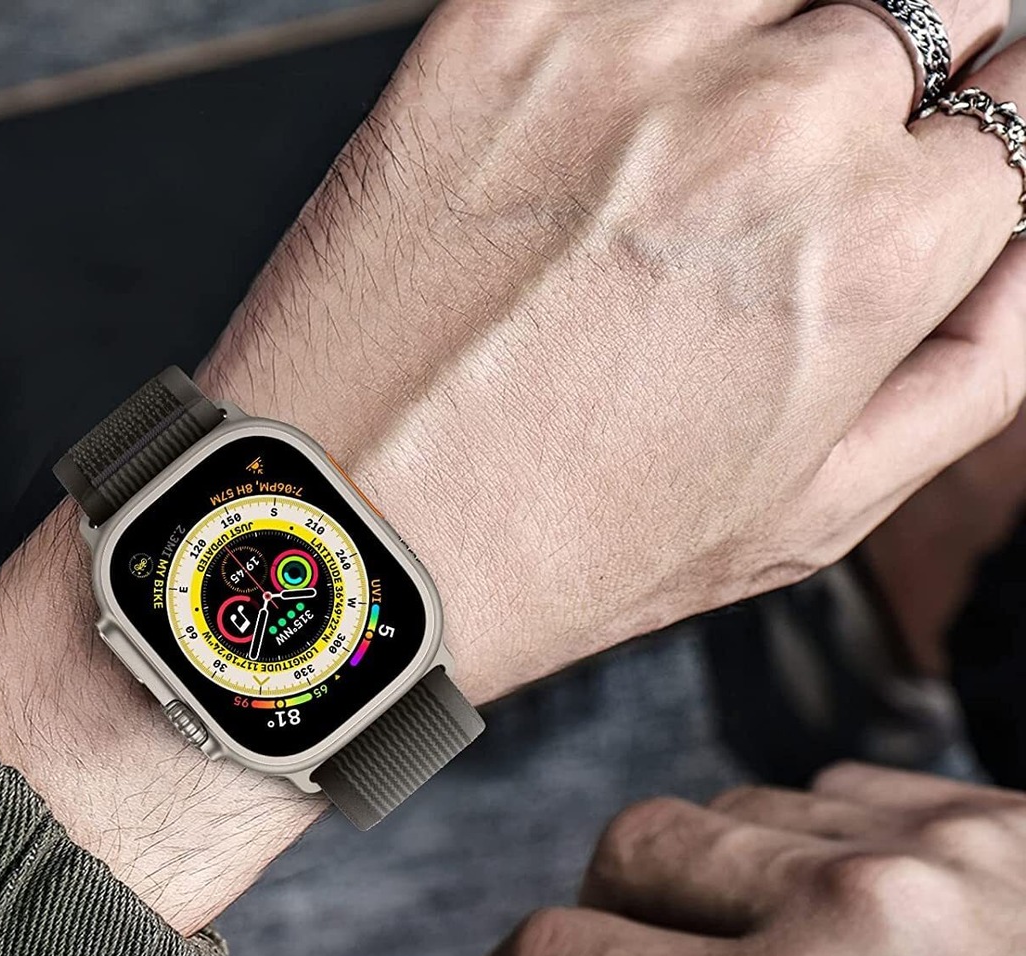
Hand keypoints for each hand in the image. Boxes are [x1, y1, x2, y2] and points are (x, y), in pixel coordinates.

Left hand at [201, 0, 1025, 701]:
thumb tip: (1024, 241)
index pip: (1022, 106)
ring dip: (784, 30)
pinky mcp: (499, 26)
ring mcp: (631, 55)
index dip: (979, 135)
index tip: (931, 155)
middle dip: (892, 75)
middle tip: (797, 160)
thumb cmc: (559, 550)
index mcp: (876, 255)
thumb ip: (973, 366)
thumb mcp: (810, 519)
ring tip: (707, 138)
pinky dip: (655, 28)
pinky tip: (621, 112)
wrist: (348, 534)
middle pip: (923, 7)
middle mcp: (773, 127)